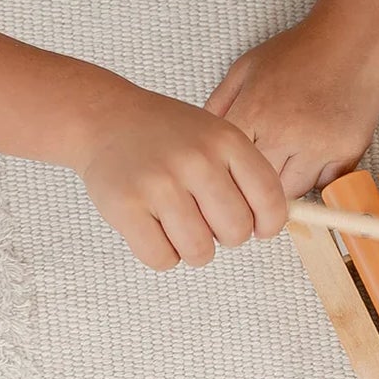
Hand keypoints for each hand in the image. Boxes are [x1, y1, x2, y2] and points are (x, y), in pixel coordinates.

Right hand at [77, 83, 287, 270]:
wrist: (108, 120)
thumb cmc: (170, 137)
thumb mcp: (218, 137)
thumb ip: (247, 175)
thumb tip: (269, 225)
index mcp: (227, 141)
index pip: (269, 198)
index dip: (269, 224)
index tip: (259, 229)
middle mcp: (196, 160)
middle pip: (236, 231)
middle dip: (228, 237)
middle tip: (210, 224)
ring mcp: (159, 183)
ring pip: (200, 251)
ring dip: (195, 250)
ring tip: (182, 228)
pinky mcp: (125, 206)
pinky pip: (161, 258)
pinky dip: (163, 256)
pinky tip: (157, 232)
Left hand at [206, 17, 378, 197]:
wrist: (353, 40)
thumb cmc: (298, 51)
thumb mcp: (246, 68)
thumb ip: (220, 104)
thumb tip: (203, 140)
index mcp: (255, 110)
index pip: (228, 164)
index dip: (227, 172)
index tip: (229, 176)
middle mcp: (285, 132)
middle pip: (258, 185)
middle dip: (255, 182)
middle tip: (258, 175)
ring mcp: (319, 144)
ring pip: (292, 190)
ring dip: (286, 182)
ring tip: (288, 162)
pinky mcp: (348, 150)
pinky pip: (326, 183)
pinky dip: (318, 176)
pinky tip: (315, 155)